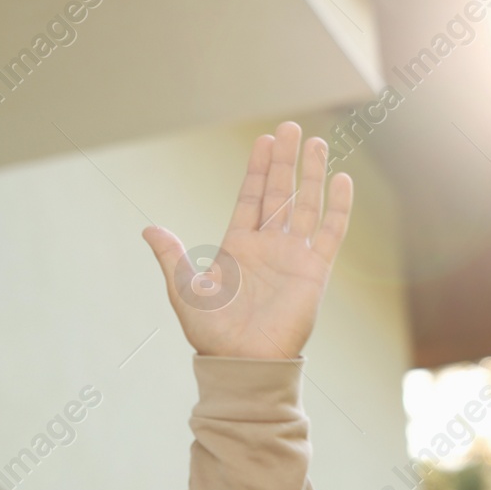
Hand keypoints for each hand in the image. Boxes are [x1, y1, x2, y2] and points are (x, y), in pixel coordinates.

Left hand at [142, 122, 351, 359]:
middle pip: (280, 194)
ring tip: (318, 142)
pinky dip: (338, 208)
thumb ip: (172, 256)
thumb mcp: (185, 290)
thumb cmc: (211, 333)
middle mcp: (268, 247)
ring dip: (312, 175)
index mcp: (238, 247)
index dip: (258, 170)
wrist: (242, 362)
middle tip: (290, 127)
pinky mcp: (314, 272)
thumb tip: (149, 229)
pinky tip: (342, 180)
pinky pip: (330, 233)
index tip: (263, 142)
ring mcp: (293, 257)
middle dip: (285, 161)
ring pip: (306, 205)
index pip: (251, 198)